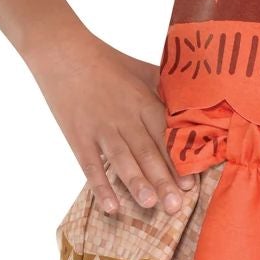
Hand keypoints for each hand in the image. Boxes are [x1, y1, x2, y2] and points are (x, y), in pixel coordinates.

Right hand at [28, 34, 184, 216]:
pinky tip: (111, 207)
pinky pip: (91, 166)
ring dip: (136, 183)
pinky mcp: (78, 136)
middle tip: (176, 206)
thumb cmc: (107, 61)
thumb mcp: (142, 70)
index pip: (165, 136)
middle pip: (147, 152)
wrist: (62, 51)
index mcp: (143, 100)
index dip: (178, 160)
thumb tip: (197, 100)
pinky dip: (100, 187)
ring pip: (122, 160)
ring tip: (150, 204)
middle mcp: (124, 116)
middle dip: (163, 180)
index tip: (191, 184)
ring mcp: (100, 128)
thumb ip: (167, 88)